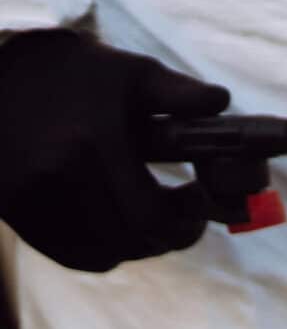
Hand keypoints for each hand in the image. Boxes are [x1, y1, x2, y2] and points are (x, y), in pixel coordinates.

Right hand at [0, 31, 230, 272]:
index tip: (199, 201)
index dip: (188, 219)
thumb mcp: (132, 73)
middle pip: (133, 240)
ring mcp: (30, 198)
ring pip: (107, 254)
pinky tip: (118, 222)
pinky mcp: (14, 211)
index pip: (152, 214)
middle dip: (171, 233)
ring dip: (140, 243)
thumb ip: (180, 93)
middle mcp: (57, 175)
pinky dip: (106, 250)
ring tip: (152, 216)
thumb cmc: (80, 74)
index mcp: (94, 141)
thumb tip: (222, 101)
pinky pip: (75, 256)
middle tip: (185, 216)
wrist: (2, 74)